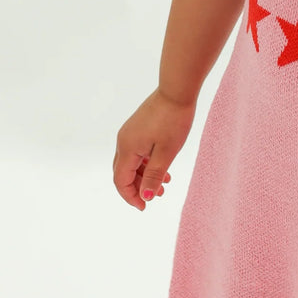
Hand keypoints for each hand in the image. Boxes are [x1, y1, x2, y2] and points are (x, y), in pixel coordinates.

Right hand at [113, 88, 196, 211]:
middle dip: (137, 187)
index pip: (120, 180)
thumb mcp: (166, 153)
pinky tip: (164, 168)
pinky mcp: (138, 127)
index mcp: (127, 148)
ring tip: (165, 184)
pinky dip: (148, 163)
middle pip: (123, 172)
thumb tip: (146, 197)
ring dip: (145, 175)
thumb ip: (154, 176)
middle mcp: (124, 141)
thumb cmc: (173, 121)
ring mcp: (130, 132)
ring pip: (132, 162)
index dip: (130, 196)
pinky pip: (138, 151)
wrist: (177, 90)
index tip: (145, 207)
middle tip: (155, 198)